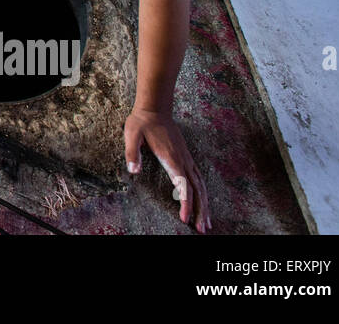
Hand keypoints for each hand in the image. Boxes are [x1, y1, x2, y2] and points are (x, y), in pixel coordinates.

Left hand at [124, 108, 211, 232]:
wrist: (154, 108)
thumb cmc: (141, 123)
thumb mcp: (131, 135)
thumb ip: (132, 153)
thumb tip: (133, 171)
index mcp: (171, 158)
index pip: (182, 185)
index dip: (185, 203)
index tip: (185, 218)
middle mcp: (182, 160)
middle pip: (197, 189)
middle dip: (200, 210)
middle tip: (202, 230)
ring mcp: (186, 159)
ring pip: (201, 185)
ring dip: (205, 205)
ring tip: (207, 223)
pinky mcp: (186, 157)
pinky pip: (198, 178)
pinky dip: (203, 193)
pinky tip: (204, 202)